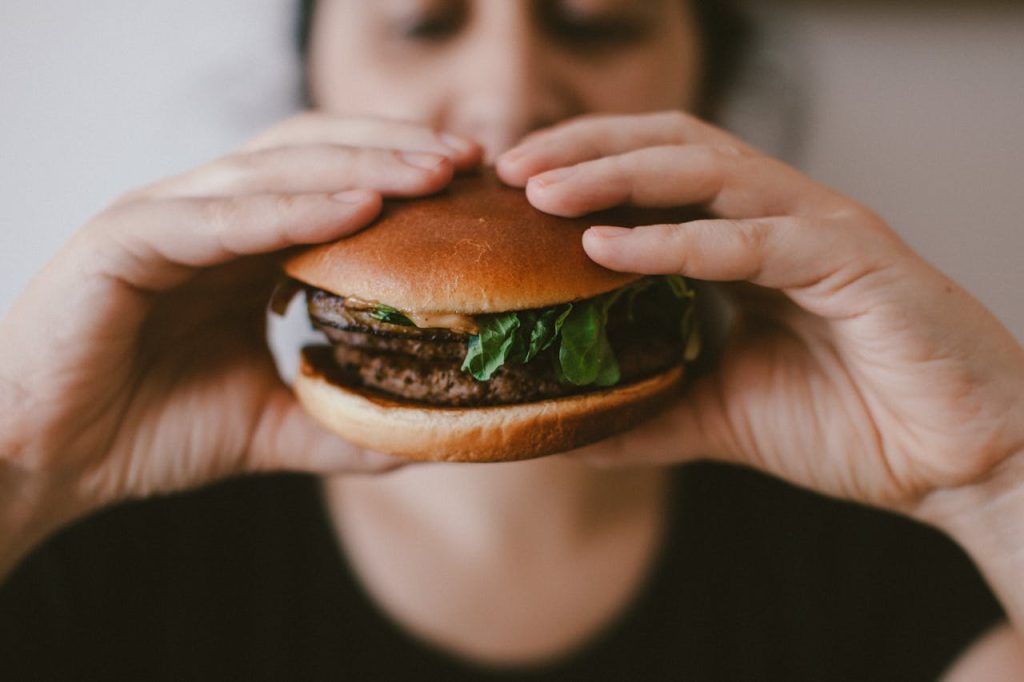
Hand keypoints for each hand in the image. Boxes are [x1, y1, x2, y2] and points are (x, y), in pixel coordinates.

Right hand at [0, 113, 481, 542]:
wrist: (44, 460)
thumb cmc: (145, 430)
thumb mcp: (267, 426)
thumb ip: (338, 423)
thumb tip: (420, 437)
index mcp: (240, 245)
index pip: (332, 183)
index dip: (402, 178)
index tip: (475, 189)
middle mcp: (207, 216)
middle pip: (315, 154)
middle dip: (396, 152)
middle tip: (471, 163)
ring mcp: (164, 217)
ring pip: (275, 170)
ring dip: (362, 165)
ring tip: (434, 173)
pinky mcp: (124, 239)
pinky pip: (221, 217)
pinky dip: (292, 208)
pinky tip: (359, 209)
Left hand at [497, 111, 1023, 512]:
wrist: (960, 464)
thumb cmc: (854, 425)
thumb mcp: (724, 415)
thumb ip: (652, 410)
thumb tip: (571, 433)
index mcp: (751, 241)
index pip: (655, 175)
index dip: (582, 169)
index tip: (508, 191)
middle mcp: (781, 217)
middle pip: (670, 146)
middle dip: (584, 148)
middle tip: (508, 168)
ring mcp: (819, 230)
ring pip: (707, 171)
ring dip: (616, 174)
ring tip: (541, 191)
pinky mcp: (855, 262)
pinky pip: (753, 239)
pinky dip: (677, 241)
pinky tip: (608, 247)